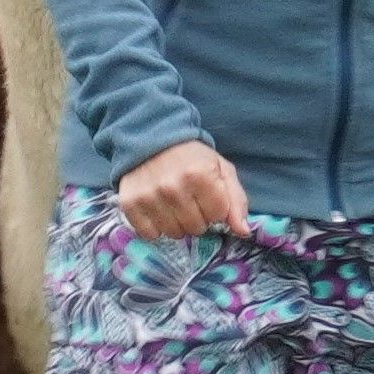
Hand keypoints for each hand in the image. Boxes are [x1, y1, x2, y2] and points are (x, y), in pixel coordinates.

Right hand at [119, 140, 251, 240]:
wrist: (150, 138)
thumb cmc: (191, 156)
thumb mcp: (221, 169)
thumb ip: (237, 199)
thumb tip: (243, 231)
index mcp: (200, 176)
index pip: (218, 216)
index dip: (216, 208)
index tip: (207, 196)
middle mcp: (173, 188)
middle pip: (196, 228)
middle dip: (197, 217)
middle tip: (189, 199)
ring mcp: (150, 197)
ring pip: (174, 233)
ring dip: (177, 223)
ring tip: (174, 204)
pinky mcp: (130, 204)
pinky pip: (149, 234)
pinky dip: (156, 227)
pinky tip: (158, 210)